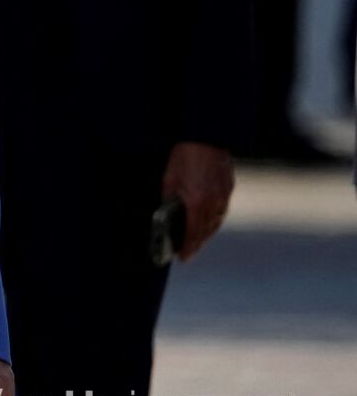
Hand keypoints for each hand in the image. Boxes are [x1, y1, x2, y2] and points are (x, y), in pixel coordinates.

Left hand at [161, 141, 233, 260]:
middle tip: (187, 253)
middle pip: (205, 231)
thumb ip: (170, 199)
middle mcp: (213, 202)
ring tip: (195, 241)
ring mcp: (223, 196)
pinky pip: (221, 211)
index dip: (187, 247)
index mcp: (197, 202)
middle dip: (196, 244)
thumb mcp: (169, 179)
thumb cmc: (184, 156)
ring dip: (205, 234)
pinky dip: (213, 221)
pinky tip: (206, 223)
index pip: (192, 233)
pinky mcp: (228, 189)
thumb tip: (167, 214)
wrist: (205, 137)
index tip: (182, 257)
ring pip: (215, 223)